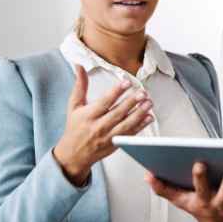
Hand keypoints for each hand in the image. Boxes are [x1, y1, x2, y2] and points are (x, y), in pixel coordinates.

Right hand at [53, 64, 153, 184]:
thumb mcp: (74, 106)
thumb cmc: (74, 127)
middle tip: (142, 92)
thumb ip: (80, 86)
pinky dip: (141, 126)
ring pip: (126, 124)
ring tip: (149, 102)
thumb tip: (79, 66)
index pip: (104, 102)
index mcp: (88, 116)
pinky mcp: (116, 143)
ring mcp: (108, 136)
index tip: (126, 82)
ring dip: (139, 113)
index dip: (116, 92)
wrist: (73, 155)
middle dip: (131, 102)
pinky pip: (130, 134)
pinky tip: (149, 117)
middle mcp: (98, 126)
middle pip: (117, 113)